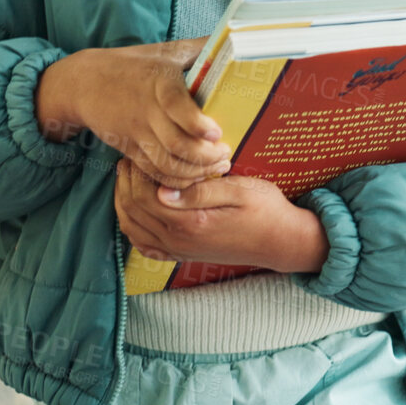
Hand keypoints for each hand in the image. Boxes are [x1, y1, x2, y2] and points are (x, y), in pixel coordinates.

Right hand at [38, 38, 230, 188]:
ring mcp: (136, 133)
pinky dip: (176, 180)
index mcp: (158, 81)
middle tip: (226, 153)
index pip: (176, 105)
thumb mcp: (167, 50)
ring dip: (195, 172)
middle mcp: (146, 110)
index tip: (217, 132)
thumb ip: (202, 47)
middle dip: (206, 156)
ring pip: (167, 164)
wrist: (86, 83)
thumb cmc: (135, 64)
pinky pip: (154, 172)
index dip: (198, 124)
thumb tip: (236, 38)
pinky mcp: (129, 149)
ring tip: (217, 166)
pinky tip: (195, 175)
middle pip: (176, 144)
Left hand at [113, 159, 327, 272]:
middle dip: (126, 181)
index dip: (136, 171)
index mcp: (190, 222)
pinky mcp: (182, 255)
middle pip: (133, 210)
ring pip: (132, 228)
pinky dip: (132, 226)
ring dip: (124, 201)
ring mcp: (178, 251)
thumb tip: (162, 189)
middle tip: (131, 158)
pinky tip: (135, 209)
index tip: (142, 149)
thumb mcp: (239, 191)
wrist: (281, 242)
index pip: (144, 195)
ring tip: (130, 177)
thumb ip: (200, 191)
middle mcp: (179, 241)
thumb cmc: (265, 209)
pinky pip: (144, 245)